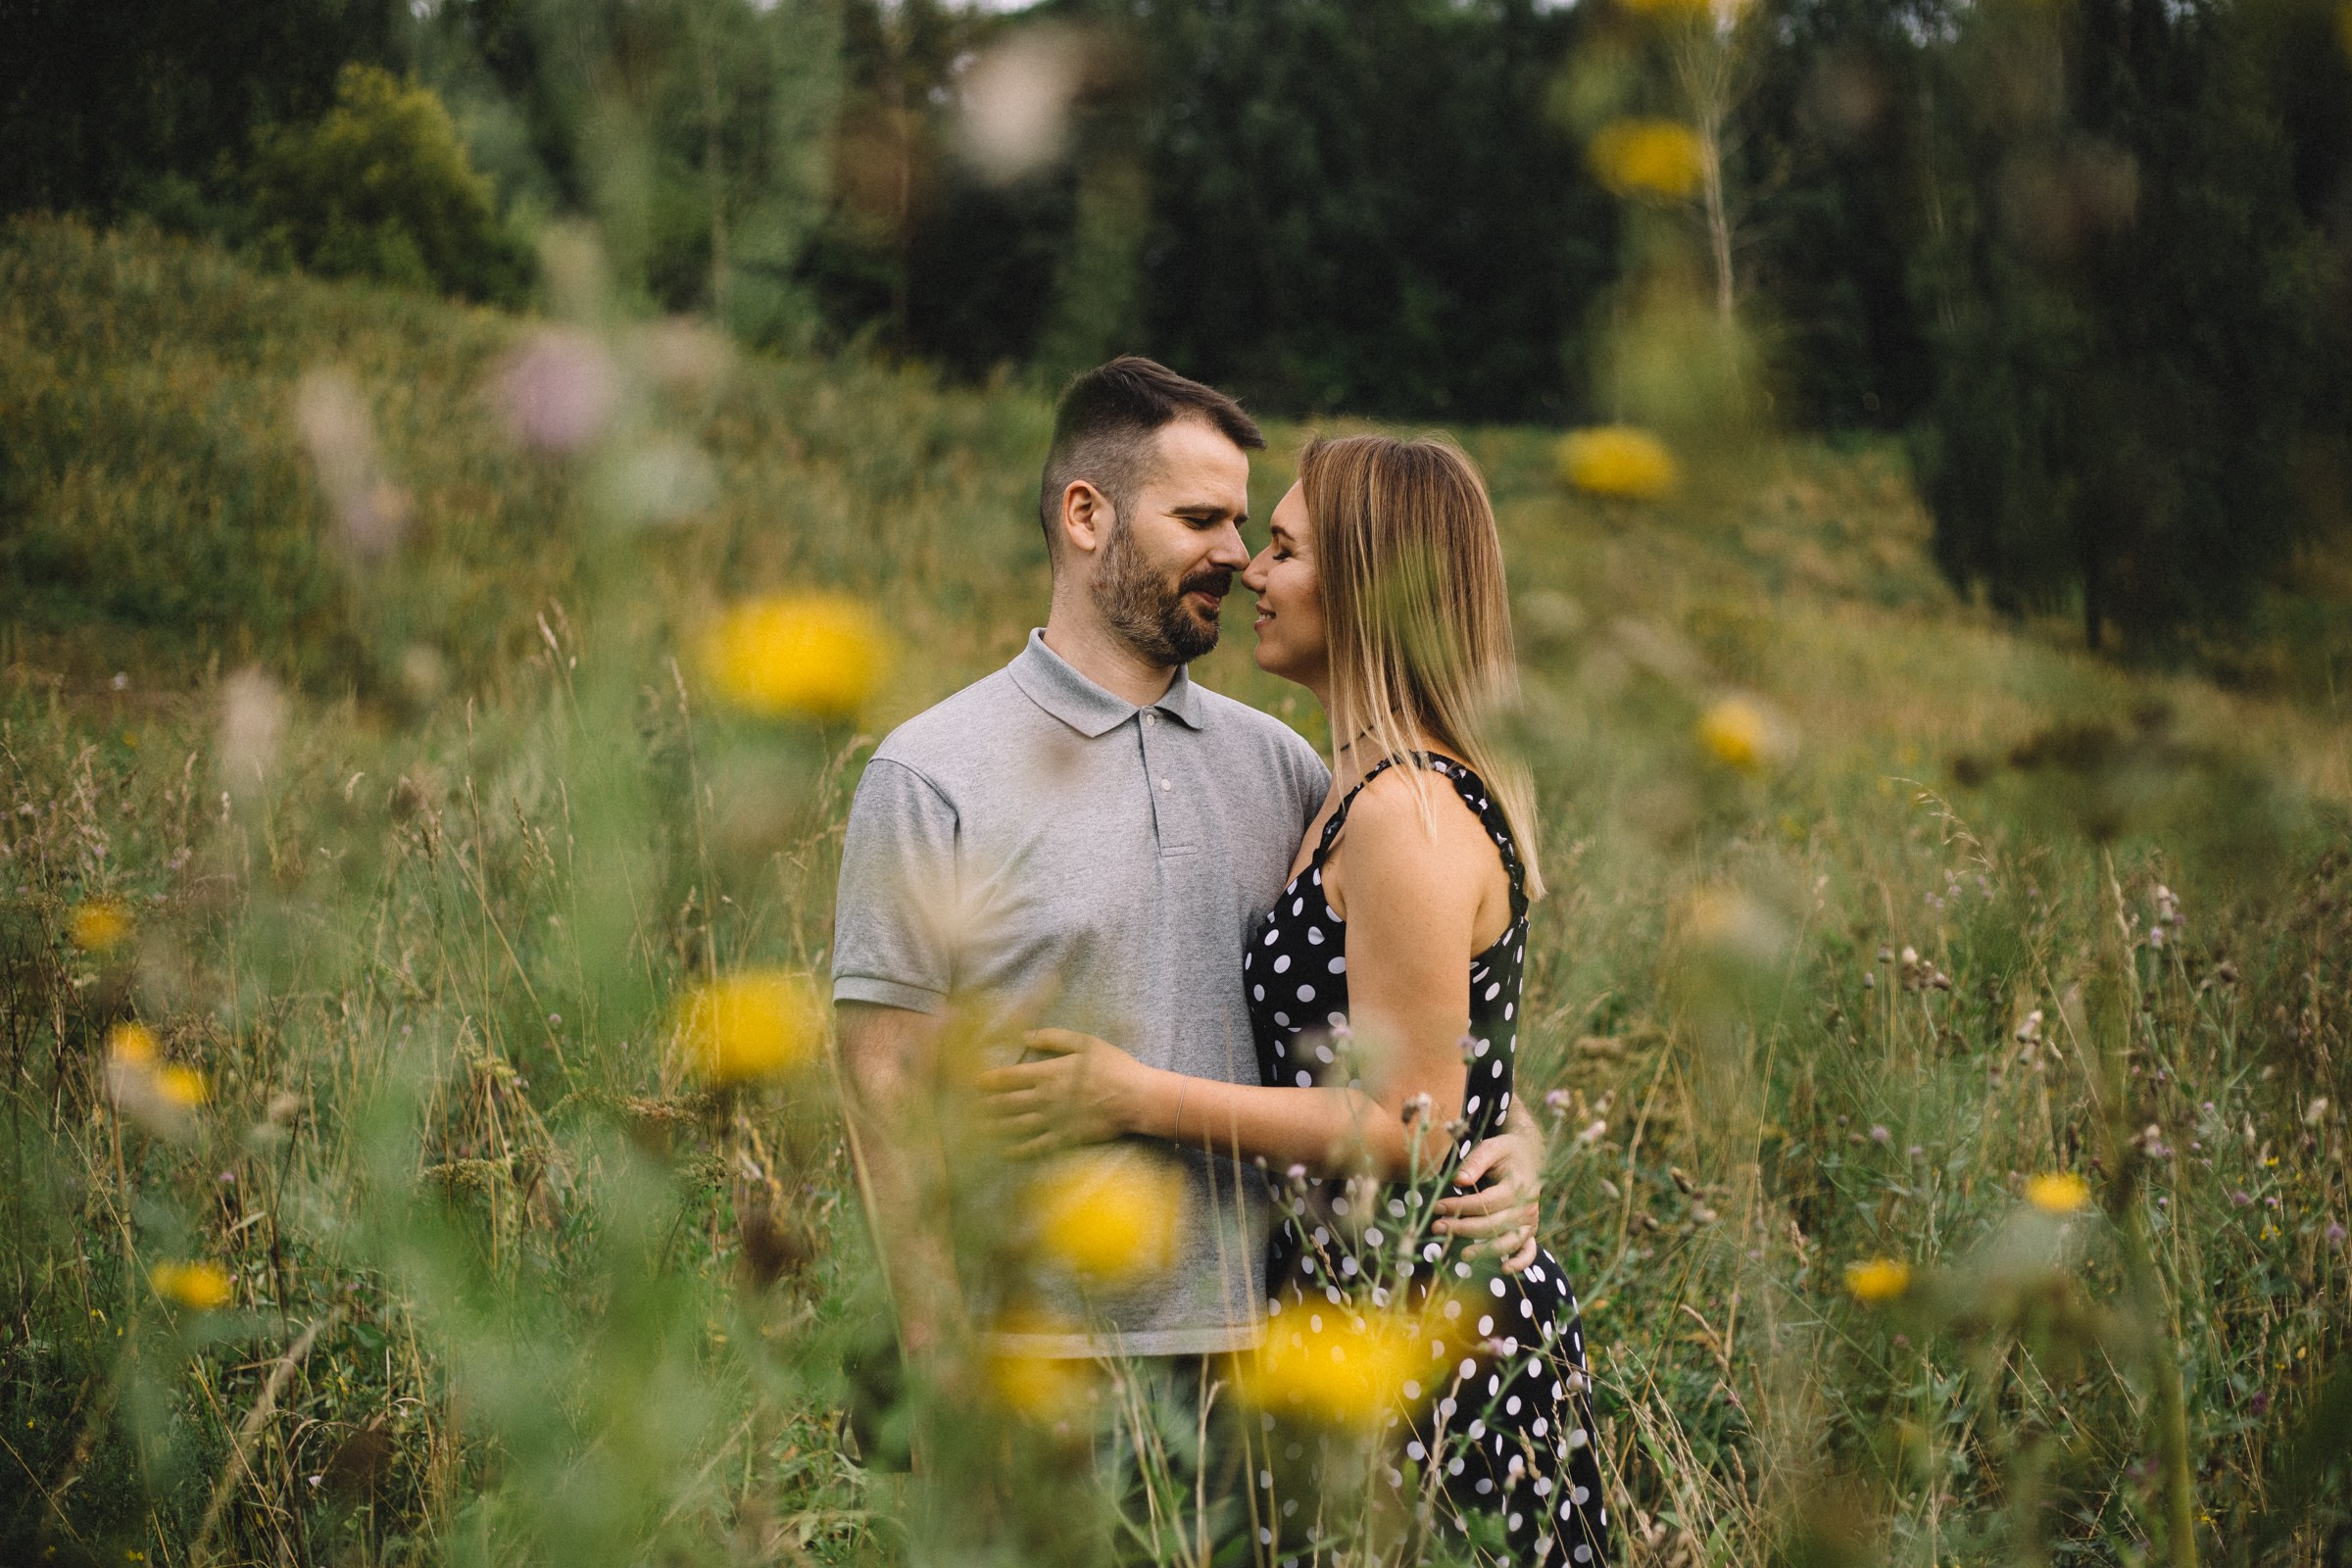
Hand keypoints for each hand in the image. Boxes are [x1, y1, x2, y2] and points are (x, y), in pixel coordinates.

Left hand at [975, 1029, 1151, 1157]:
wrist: (1136, 1098)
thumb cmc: (1113, 1066)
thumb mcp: (1085, 1042)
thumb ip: (1053, 1037)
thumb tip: (1024, 1035)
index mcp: (1048, 1073)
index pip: (1009, 1077)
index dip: (987, 1080)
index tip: (972, 1082)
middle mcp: (1045, 1098)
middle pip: (1006, 1103)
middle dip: (984, 1105)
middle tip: (966, 1108)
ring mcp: (1053, 1120)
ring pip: (1015, 1126)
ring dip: (993, 1127)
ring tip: (976, 1129)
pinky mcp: (1064, 1138)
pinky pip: (1035, 1147)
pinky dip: (1016, 1150)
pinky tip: (1004, 1151)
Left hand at [1434, 1127, 1541, 1273]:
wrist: (1529, 1155)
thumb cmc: (1505, 1151)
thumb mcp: (1491, 1148)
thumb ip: (1475, 1162)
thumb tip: (1459, 1181)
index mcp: (1517, 1186)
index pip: (1485, 1203)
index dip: (1460, 1207)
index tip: (1437, 1207)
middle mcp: (1526, 1207)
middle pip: (1493, 1225)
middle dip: (1463, 1228)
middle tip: (1437, 1227)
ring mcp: (1530, 1221)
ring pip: (1508, 1242)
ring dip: (1485, 1250)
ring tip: (1462, 1255)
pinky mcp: (1530, 1230)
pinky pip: (1529, 1251)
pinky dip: (1520, 1263)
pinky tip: (1503, 1269)